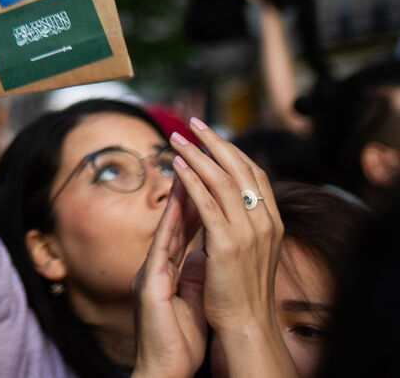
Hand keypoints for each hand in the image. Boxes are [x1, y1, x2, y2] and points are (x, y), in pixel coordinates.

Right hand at [132, 183, 206, 377]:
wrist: (161, 369)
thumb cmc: (177, 343)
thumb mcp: (189, 301)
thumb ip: (194, 276)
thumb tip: (203, 256)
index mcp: (166, 271)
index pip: (185, 230)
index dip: (196, 200)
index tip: (207, 176)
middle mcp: (156, 266)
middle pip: (175, 220)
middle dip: (187, 187)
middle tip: (197, 158)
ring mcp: (150, 272)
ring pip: (167, 225)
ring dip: (178, 195)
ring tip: (189, 165)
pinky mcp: (150, 283)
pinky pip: (162, 245)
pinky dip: (171, 221)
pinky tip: (181, 202)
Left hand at [169, 118, 295, 375]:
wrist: (247, 326)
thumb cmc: (242, 291)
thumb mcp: (250, 251)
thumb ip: (241, 225)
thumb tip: (222, 203)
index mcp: (272, 222)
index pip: (255, 174)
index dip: (233, 150)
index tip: (211, 134)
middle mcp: (265, 223)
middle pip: (241, 169)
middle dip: (216, 142)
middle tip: (193, 123)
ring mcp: (248, 233)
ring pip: (224, 181)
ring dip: (198, 156)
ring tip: (177, 139)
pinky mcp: (228, 245)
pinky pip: (208, 204)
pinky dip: (193, 181)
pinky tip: (177, 167)